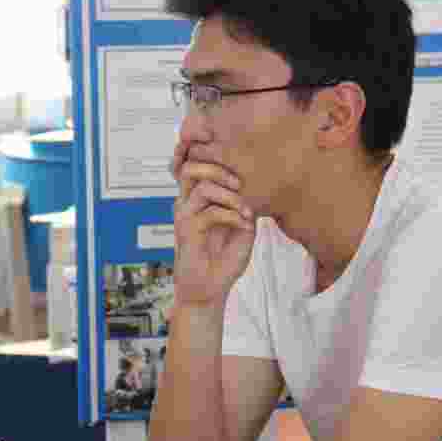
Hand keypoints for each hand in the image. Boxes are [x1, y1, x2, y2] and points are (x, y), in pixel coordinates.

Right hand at [171, 139, 255, 307]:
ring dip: (230, 194)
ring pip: (202, 185)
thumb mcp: (243, 224)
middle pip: (192, 165)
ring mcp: (185, 214)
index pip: (195, 163)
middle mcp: (188, 202)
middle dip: (220, 168)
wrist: (211, 289)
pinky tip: (244, 225)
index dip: (206, 151)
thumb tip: (256, 181)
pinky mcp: (186, 230)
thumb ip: (244, 201)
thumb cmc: (225, 258)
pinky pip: (210, 211)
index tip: (235, 156)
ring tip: (246, 210)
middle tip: (240, 183)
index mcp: (199, 197)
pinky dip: (232, 216)